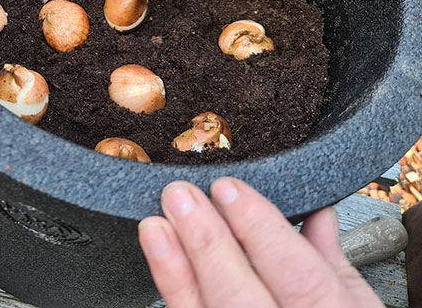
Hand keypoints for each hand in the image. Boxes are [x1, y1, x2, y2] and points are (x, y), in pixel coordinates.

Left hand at [139, 178, 382, 306]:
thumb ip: (329, 261)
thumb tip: (314, 214)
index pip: (297, 275)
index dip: (259, 227)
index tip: (228, 189)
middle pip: (239, 295)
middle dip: (207, 241)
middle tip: (181, 197)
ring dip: (176, 270)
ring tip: (156, 227)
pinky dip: (174, 293)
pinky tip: (162, 263)